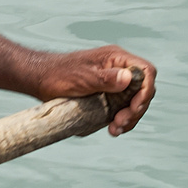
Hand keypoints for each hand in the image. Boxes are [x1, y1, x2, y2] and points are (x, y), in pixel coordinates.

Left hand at [32, 44, 157, 135]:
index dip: (146, 90)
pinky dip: (120, 119)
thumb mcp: (82, 77)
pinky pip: (122, 107)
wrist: (41, 79)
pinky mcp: (108, 94)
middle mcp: (119, 69)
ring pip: (134, 101)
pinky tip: (112, 128)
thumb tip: (129, 78)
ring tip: (115, 129)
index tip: (134, 107)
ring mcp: (114, 82)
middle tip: (120, 123)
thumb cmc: (59, 74)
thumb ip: (106, 78)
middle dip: (136, 109)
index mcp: (116, 58)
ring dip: (129, 117)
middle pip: (143, 89)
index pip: (145, 71)